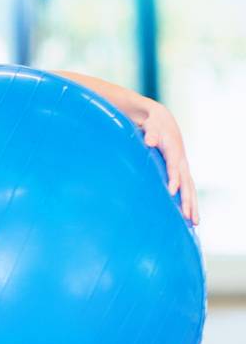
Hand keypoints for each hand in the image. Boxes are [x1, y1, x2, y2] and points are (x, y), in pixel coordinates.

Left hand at [139, 101, 197, 223]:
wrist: (161, 120)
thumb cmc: (153, 123)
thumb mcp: (151, 125)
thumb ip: (151, 133)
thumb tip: (150, 141)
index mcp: (173, 151)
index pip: (174, 167)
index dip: (174, 179)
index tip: (171, 192)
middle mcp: (181, 161)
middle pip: (187, 183)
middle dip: (188, 200)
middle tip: (189, 218)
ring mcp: (182, 167)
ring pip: (190, 188)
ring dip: (192, 205)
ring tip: (194, 223)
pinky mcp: (179, 171)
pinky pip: (187, 188)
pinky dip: (189, 201)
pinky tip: (189, 215)